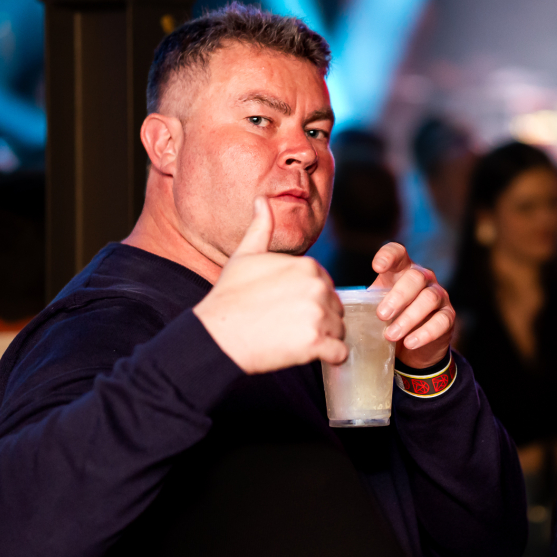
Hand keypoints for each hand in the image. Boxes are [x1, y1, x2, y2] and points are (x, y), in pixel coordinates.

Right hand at [193, 197, 346, 373]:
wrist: (217, 335)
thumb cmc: (229, 296)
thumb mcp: (244, 256)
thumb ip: (261, 228)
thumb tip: (262, 200)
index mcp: (308, 265)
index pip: (327, 288)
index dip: (309, 301)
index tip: (285, 308)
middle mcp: (318, 287)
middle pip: (336, 309)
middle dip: (319, 321)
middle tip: (287, 327)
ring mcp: (318, 315)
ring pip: (339, 331)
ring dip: (324, 339)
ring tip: (293, 340)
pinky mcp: (317, 343)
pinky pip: (340, 353)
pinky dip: (329, 357)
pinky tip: (308, 354)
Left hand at [369, 243, 454, 368]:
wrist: (411, 344)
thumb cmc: (390, 318)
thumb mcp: (375, 305)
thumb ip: (363, 302)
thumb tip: (338, 308)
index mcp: (401, 271)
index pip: (398, 253)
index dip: (389, 256)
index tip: (377, 267)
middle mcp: (423, 278)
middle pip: (415, 277)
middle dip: (398, 296)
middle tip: (381, 315)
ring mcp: (439, 295)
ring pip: (429, 298)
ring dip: (409, 318)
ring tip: (391, 335)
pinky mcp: (448, 316)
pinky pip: (441, 321)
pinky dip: (424, 333)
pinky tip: (409, 343)